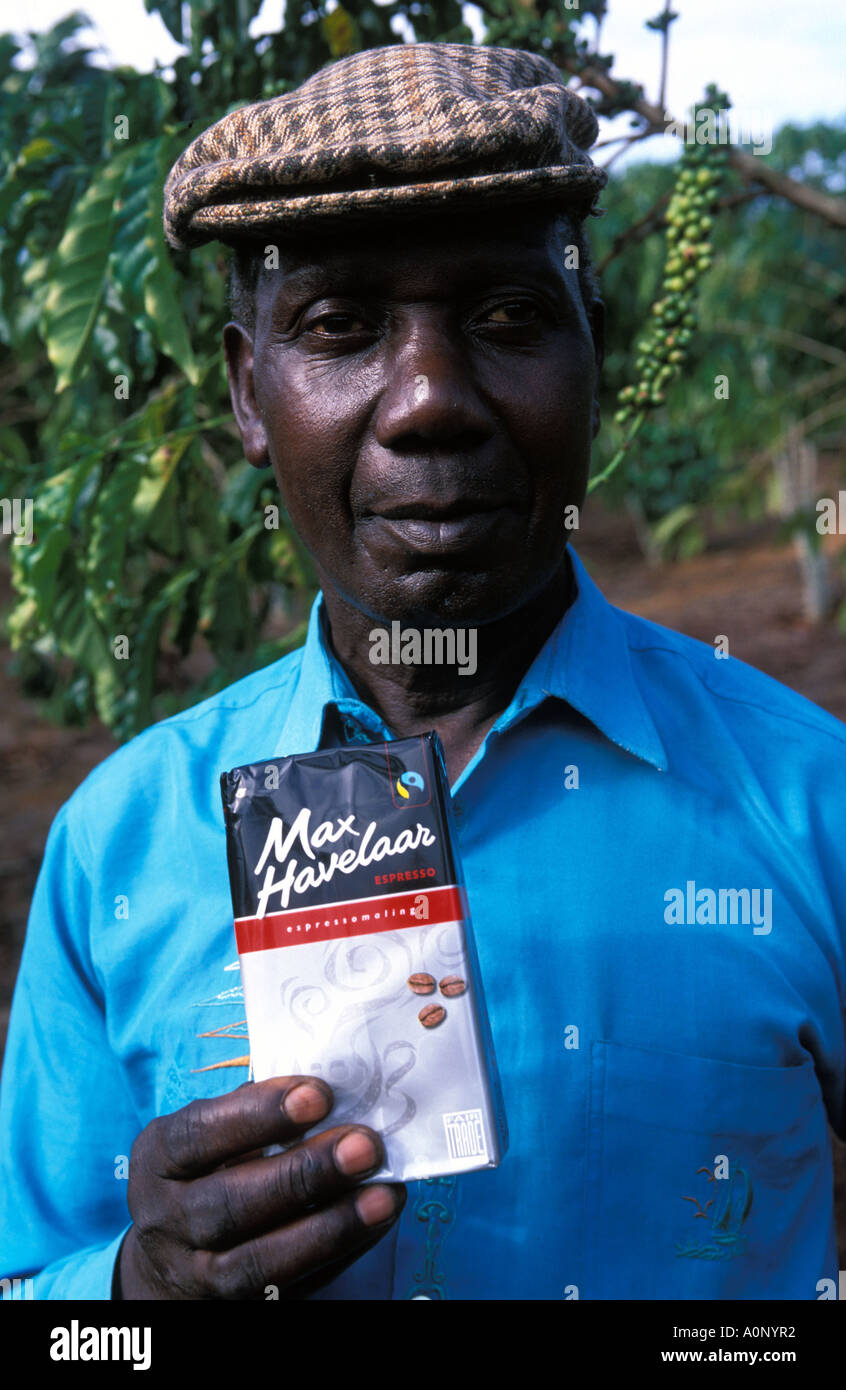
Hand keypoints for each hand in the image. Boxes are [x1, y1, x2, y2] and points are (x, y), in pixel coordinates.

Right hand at [117, 1076, 404, 1298]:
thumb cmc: (207, 1171)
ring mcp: (196, 1276)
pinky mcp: (235, 1310)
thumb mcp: (209, 1134)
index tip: (319, 1095)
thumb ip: (255, 1111)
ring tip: (384, 1194)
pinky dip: (339, 1254)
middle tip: (365, 1145)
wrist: (168, 1264)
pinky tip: (377, 1221)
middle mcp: (166, 1221)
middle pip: (231, 1204)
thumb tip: (334, 1087)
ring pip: (260, 1262)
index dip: (258, 1115)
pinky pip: (291, 1288)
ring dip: (330, 1226)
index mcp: (158, 1159)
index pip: (199, 1135)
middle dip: (304, 1173)